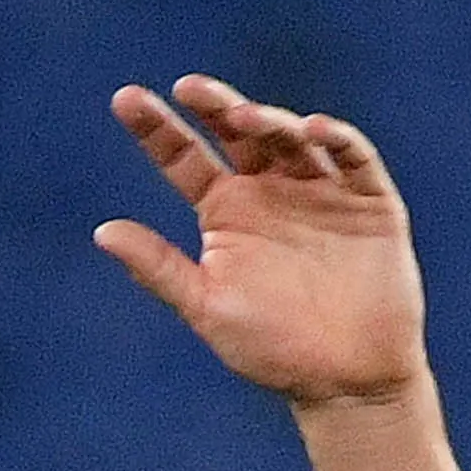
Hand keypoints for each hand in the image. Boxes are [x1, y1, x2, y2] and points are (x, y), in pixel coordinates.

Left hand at [94, 76, 428, 410]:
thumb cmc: (272, 350)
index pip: (184, 158)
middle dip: (214, 105)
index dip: (155, 129)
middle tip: (187, 87)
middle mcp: (270, 191)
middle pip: (238, 131)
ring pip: (291, 137)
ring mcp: (320, 191)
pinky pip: (353, 157)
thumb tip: (101, 232)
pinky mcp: (369, 200)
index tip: (125, 99)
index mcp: (225, 212)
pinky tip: (311, 130)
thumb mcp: (207, 307)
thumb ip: (159, 268)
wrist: (347, 383)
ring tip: (242, 117)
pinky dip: (336, 139)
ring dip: (268, 120)